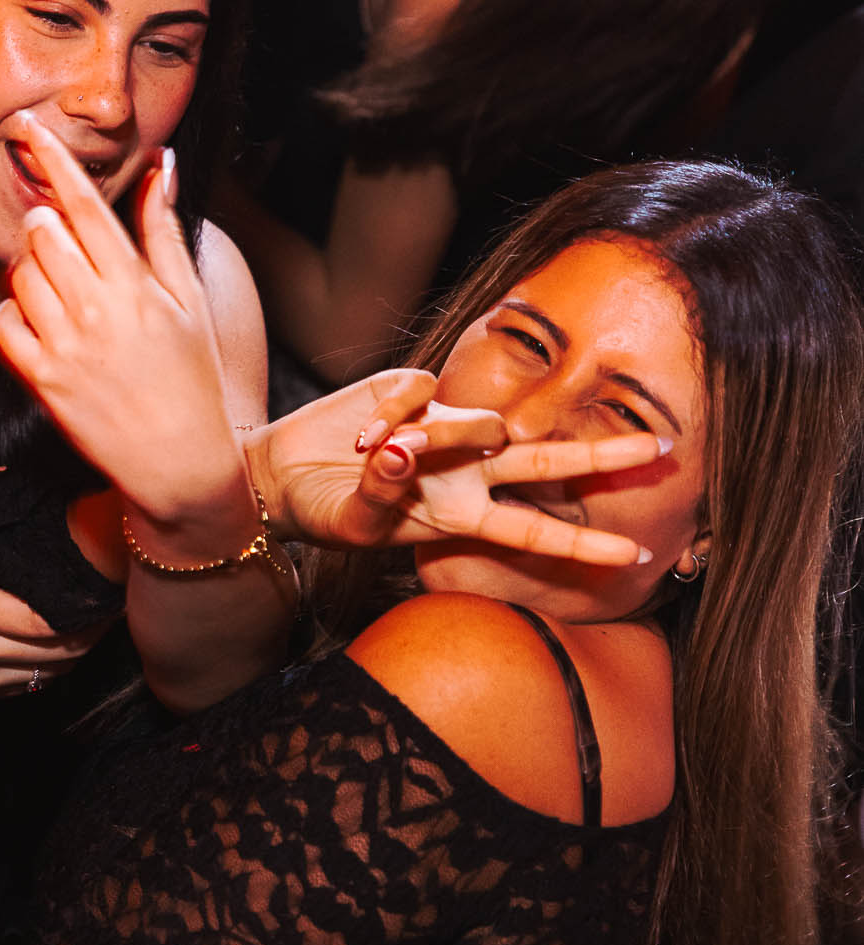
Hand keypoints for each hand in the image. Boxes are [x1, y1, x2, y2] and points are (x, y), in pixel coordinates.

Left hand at [0, 115, 248, 544]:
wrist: (182, 465)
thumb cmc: (191, 378)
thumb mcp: (190, 300)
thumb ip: (165, 230)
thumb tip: (164, 163)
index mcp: (136, 286)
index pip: (85, 205)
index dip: (54, 159)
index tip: (30, 128)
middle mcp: (97, 311)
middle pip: (42, 233)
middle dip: (45, 225)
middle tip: (62, 242)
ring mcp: (66, 348)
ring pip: (18, 274)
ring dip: (30, 268)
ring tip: (62, 290)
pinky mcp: (42, 382)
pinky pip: (2, 323)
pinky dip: (12, 313)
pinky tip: (40, 321)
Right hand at [0, 473, 105, 727]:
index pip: (51, 617)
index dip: (87, 604)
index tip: (106, 579)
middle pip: (65, 648)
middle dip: (95, 624)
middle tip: (114, 594)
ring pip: (55, 671)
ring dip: (82, 648)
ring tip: (98, 617)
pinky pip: (34, 684)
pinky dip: (56, 666)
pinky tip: (65, 643)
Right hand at [252, 369, 662, 566]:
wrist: (281, 475)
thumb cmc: (323, 511)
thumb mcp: (353, 522)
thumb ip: (384, 491)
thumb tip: (404, 453)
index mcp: (459, 516)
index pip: (533, 529)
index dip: (581, 544)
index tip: (635, 556)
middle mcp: (465, 472)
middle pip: (546, 463)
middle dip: (603, 458)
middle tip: (663, 449)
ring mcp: (445, 428)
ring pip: (480, 422)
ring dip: (436, 437)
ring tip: (374, 453)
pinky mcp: (414, 388)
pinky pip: (423, 393)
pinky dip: (391, 414)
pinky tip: (361, 435)